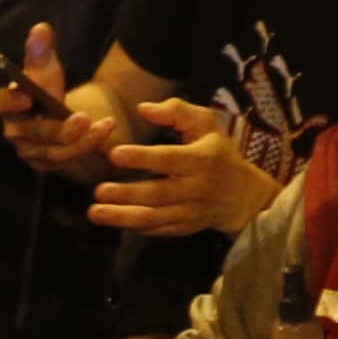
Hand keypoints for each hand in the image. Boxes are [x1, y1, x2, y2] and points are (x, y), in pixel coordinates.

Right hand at [0, 24, 117, 179]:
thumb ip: (41, 53)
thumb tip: (41, 29)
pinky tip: (105, 134)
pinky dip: (89, 148)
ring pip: (55, 152)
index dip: (10, 104)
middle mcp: (17, 132)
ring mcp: (33, 152)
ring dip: (82, 141)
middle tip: (83, 119)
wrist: (61, 118)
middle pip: (34, 134)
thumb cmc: (47, 90)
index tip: (26, 99)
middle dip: (59, 129)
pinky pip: (69, 161)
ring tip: (105, 126)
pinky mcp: (50, 165)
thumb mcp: (47, 70)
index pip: (0, 105)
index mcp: (9, 106)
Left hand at [92, 100, 280, 235]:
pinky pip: (157, 229)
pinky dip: (134, 227)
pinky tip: (113, 221)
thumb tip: (142, 109)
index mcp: (203, 159)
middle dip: (127, 194)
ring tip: (94, 213)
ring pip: (154, 217)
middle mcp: (196, 189)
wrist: (243, 196)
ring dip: (123, 217)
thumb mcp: (206, 124)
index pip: (169, 159)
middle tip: (98, 191)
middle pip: (158, 193)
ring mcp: (190, 212)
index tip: (115, 155)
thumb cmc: (219, 152)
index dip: (142, 158)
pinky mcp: (183, 228)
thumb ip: (176, 112)